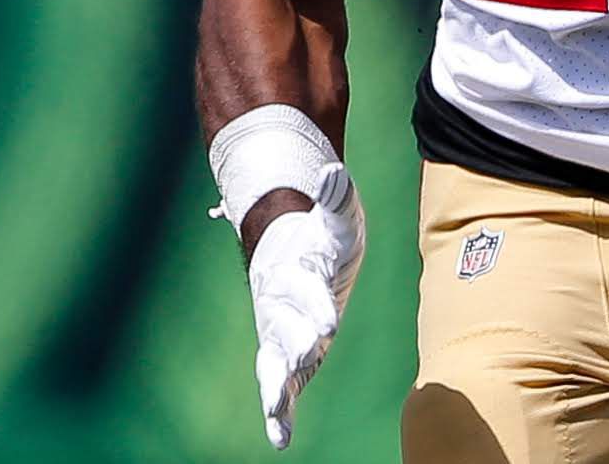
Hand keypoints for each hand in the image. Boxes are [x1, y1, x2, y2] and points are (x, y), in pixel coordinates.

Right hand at [245, 164, 364, 448]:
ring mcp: (278, 332)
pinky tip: (280, 439)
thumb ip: (334, 199)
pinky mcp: (283, 355)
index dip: (316, 305)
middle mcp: (280, 305)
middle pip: (286, 329)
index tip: (329, 323)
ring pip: (273, 360)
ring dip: (277, 385)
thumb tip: (333, 171)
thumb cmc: (321, 238)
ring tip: (275, 411)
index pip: (307, 290)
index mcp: (295, 271)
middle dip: (298, 344)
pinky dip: (276, 412)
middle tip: (308, 357)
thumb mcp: (335, 219)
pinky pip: (276, 385)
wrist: (293, 251)